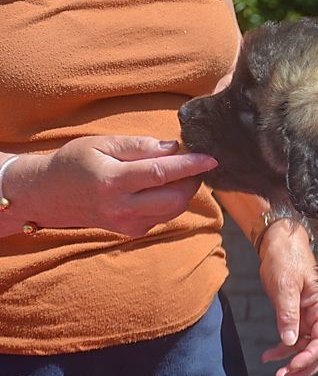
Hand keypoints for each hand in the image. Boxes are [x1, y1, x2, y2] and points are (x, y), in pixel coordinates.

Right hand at [8, 136, 215, 235]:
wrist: (48, 195)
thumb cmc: (75, 163)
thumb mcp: (101, 144)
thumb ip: (139, 146)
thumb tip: (174, 148)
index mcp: (112, 181)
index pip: (161, 174)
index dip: (190, 166)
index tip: (212, 158)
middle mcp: (121, 207)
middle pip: (175, 198)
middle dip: (193, 180)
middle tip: (196, 163)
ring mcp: (127, 223)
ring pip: (174, 210)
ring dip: (185, 191)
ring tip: (181, 173)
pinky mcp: (132, 231)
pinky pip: (164, 216)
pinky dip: (172, 201)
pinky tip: (163, 187)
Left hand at [256, 218, 317, 375]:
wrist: (279, 244)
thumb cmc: (286, 259)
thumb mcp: (286, 286)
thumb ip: (288, 314)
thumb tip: (290, 342)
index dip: (310, 357)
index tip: (292, 366)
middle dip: (304, 368)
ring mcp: (309, 318)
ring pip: (307, 350)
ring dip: (294, 364)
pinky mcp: (297, 317)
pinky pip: (294, 341)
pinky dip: (283, 351)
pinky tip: (268, 357)